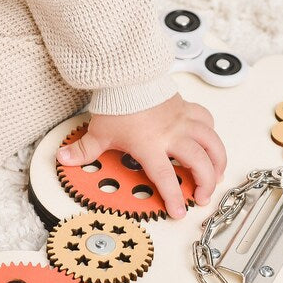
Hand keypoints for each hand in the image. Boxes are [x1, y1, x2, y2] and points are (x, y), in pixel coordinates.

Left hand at [57, 95, 225, 218]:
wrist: (127, 71)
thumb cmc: (116, 102)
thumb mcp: (98, 131)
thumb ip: (83, 150)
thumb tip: (63, 159)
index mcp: (150, 145)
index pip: (166, 177)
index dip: (174, 198)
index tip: (180, 211)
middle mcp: (171, 134)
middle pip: (199, 162)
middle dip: (205, 183)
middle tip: (203, 197)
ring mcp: (182, 120)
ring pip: (211, 142)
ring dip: (218, 161)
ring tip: (218, 176)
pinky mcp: (186, 108)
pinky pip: (207, 120)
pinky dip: (212, 133)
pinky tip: (211, 144)